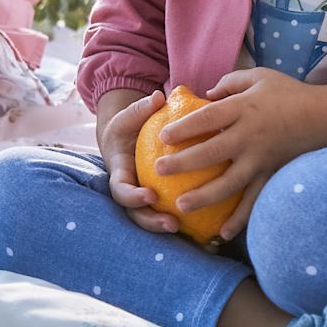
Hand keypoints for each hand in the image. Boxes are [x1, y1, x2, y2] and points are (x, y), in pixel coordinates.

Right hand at [97, 90, 180, 234]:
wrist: (125, 139)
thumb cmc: (129, 126)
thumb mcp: (131, 116)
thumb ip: (142, 109)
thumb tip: (158, 97)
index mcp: (120, 171)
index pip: (120, 188)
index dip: (132, 196)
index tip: (150, 195)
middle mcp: (130, 189)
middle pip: (135, 213)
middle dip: (151, 221)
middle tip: (172, 223)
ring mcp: (143, 199)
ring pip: (151, 219)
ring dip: (166, 227)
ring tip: (186, 228)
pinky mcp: (159, 202)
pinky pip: (169, 213)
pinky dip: (185, 224)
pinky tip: (206, 229)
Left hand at [155, 68, 326, 240]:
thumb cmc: (288, 93)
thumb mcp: (258, 77)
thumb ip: (229, 83)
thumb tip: (206, 93)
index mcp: (243, 109)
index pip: (208, 118)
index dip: (184, 127)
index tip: (162, 135)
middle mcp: (250, 136)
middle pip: (212, 151)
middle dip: (184, 162)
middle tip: (159, 169)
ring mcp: (262, 159)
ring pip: (230, 182)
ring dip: (205, 195)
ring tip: (180, 204)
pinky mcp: (272, 175)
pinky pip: (255, 199)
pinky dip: (241, 217)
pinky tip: (223, 232)